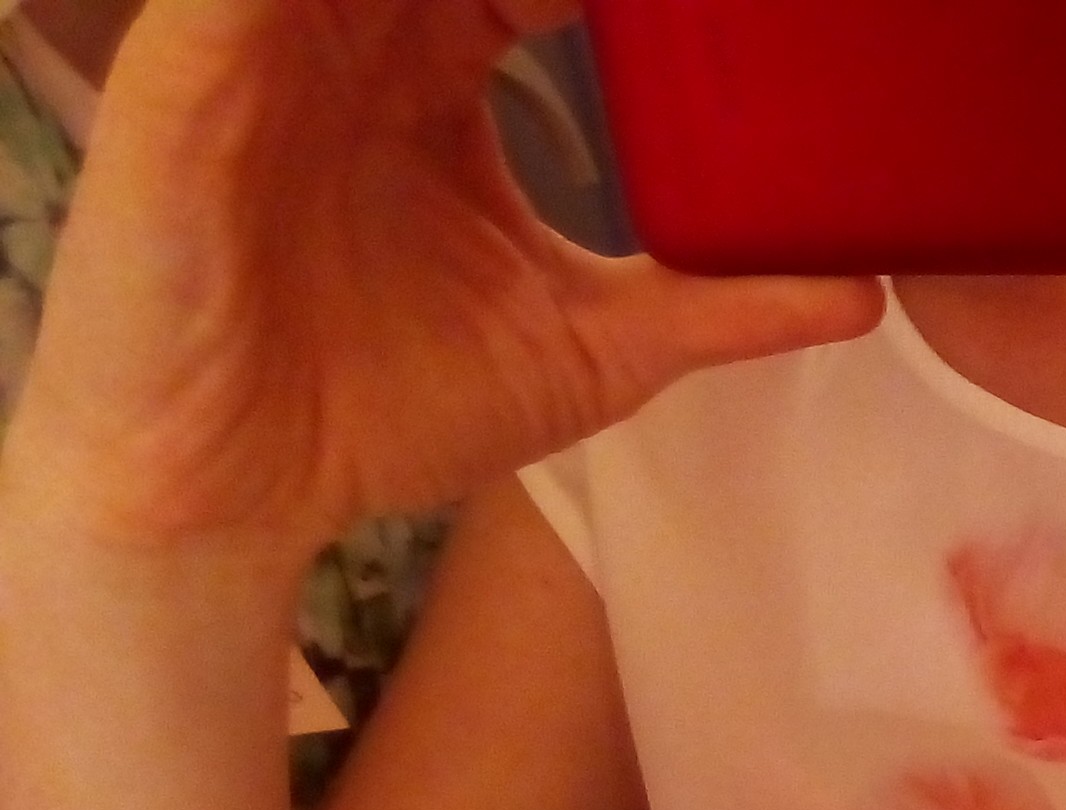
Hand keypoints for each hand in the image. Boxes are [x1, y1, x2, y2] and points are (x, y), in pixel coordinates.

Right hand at [2, 0, 879, 558]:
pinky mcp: (187, 72)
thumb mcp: (590, 349)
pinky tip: (452, 3)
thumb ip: (719, 307)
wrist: (228, 492)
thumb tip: (865, 296)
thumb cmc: (383, 409)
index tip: (748, 5)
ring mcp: (264, 42)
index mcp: (435, 67)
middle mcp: (354, 35)